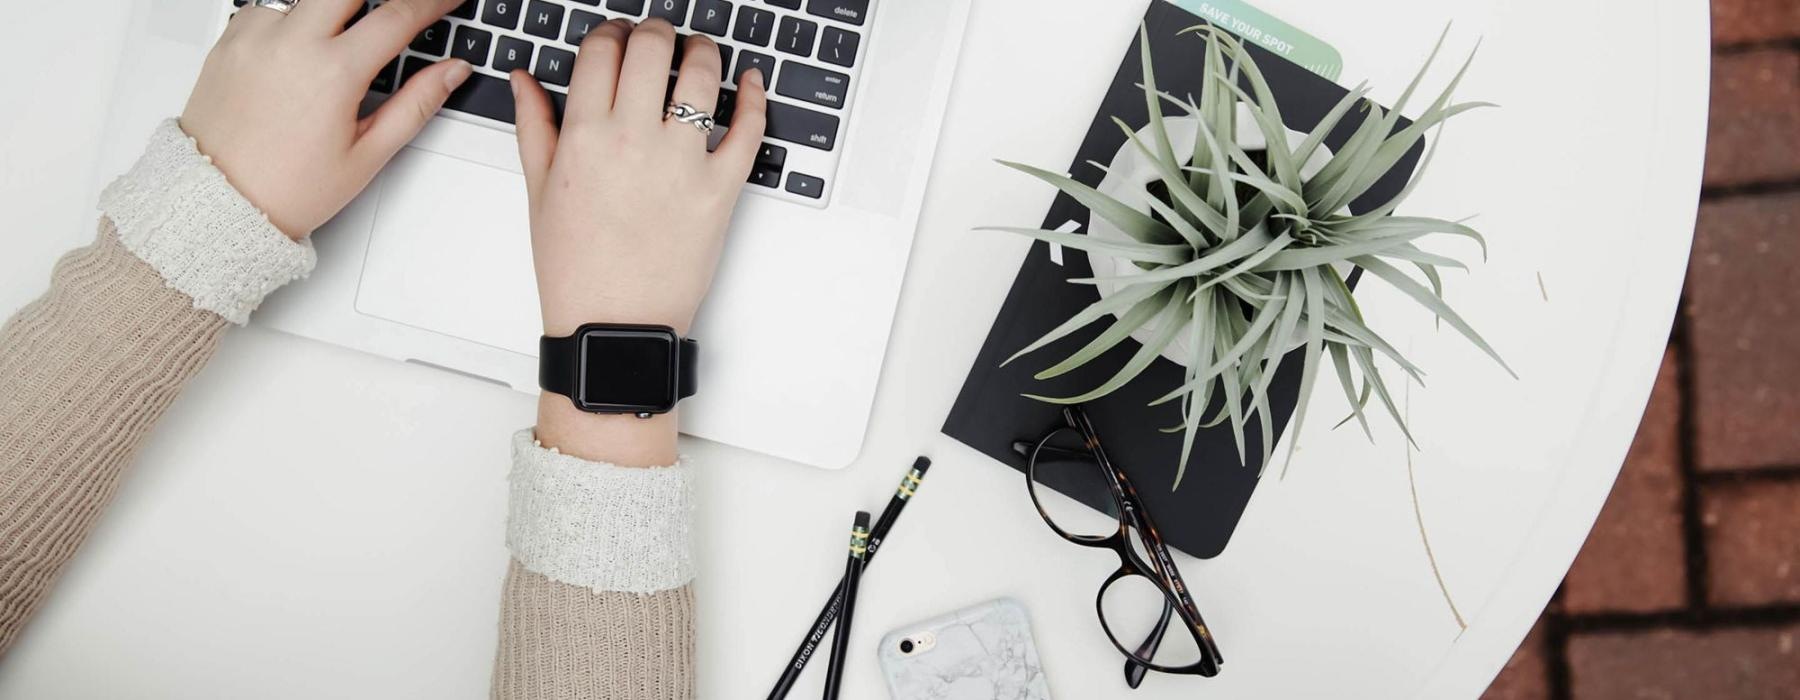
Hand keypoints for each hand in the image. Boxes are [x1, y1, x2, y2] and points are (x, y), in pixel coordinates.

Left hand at [180, 0, 470, 238]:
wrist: (219, 203)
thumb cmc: (288, 189)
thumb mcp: (368, 154)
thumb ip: (416, 104)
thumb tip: (452, 72)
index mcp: (333, 73)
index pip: (397, 17)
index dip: (432, 2)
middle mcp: (290, 44)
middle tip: (391, 17)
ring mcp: (254, 38)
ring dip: (331, 11)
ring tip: (336, 47)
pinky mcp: (229, 41)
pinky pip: (268, 8)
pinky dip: (291, 20)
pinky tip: (297, 53)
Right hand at [513, 18, 767, 466]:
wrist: (614, 325)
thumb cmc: (576, 268)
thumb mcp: (539, 192)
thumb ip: (534, 125)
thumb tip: (524, 79)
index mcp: (584, 136)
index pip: (601, 50)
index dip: (610, 33)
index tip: (616, 38)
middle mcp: (634, 141)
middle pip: (652, 48)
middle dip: (655, 31)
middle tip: (658, 37)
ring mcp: (682, 163)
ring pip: (702, 76)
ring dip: (703, 50)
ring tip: (699, 52)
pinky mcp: (721, 189)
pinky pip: (748, 129)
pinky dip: (755, 97)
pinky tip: (750, 82)